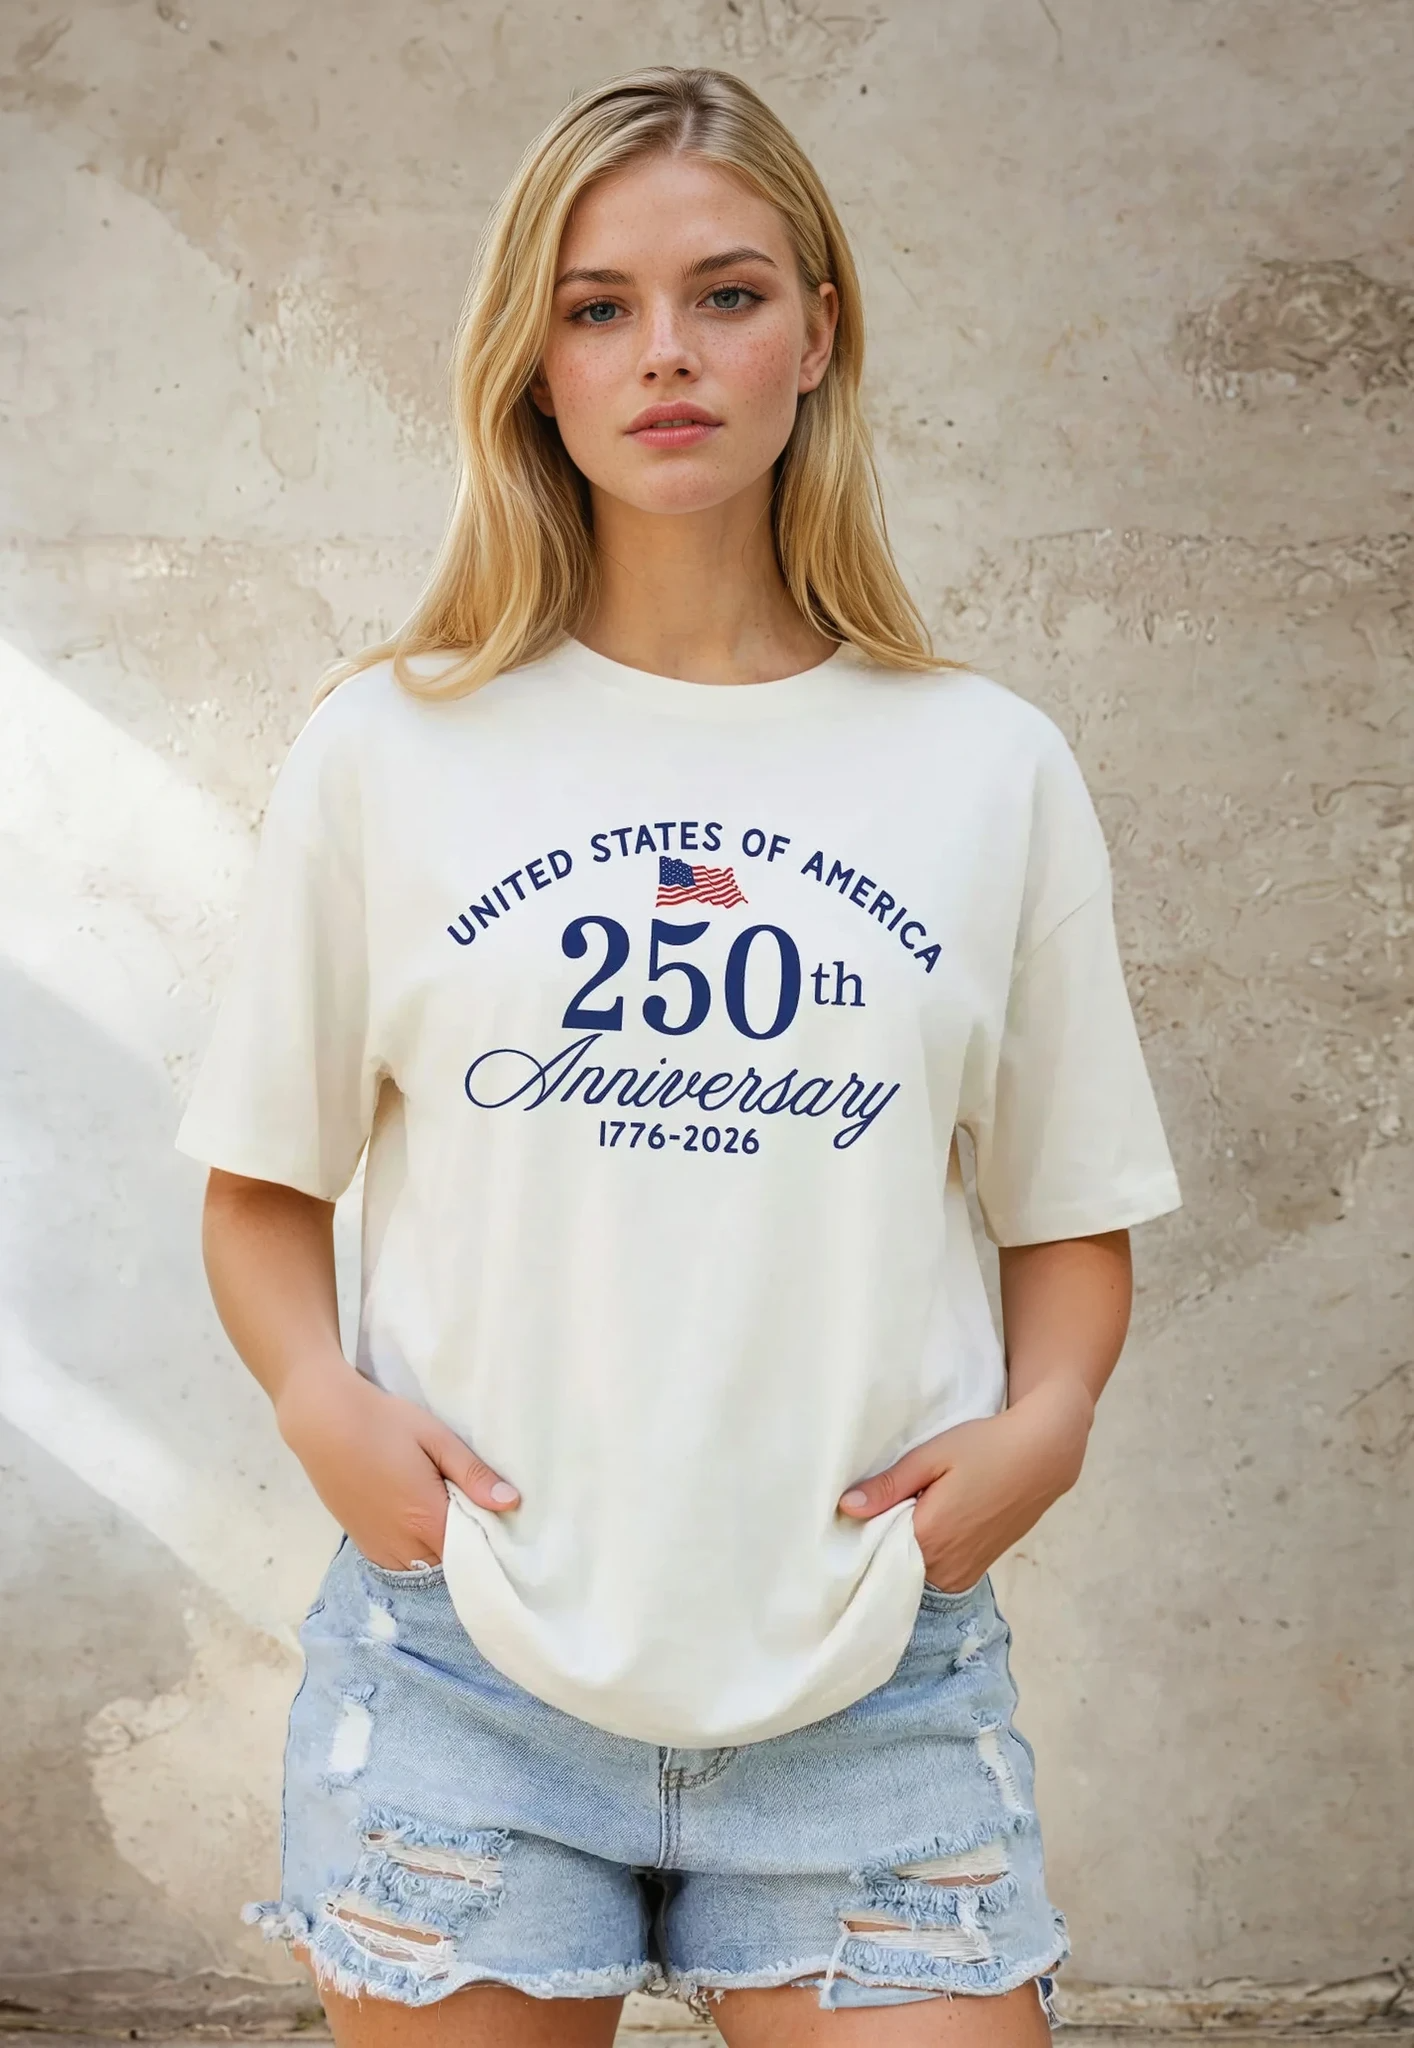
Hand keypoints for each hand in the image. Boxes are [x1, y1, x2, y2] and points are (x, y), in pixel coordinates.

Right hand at [276, 1362, 517, 1571]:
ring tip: (449, 1514)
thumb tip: (511, 1503)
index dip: (491, 1542)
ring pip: (425, 1566)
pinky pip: (401, 1562)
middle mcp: (402, 1544)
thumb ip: (472, 1473)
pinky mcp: (362, 1543)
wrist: (323, 1421)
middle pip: (450, 1563)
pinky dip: (417, 1551)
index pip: (473, 1554)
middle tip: (477, 1512)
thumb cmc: (383, 1422)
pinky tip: (421, 1521)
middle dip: (468, 1546)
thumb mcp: (435, 1438)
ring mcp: (379, 1547)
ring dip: (441, 1550)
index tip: (504, 1523)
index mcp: (426, 1518)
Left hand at [837, 1377, 1094, 1591]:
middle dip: (881, 1542)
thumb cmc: (986, 1448)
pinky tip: (926, 1525)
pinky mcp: (976, 1572)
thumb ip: (890, 1484)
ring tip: (904, 1514)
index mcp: (929, 1537)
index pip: (874, 1553)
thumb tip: (847, 1506)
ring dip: (905, 1551)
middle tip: (879, 1508)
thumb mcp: (932, 1456)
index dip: (861, 1534)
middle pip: (893, 1565)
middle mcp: (945, 1567)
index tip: (852, 1516)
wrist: (1043, 1457)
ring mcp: (963, 1574)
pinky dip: (926, 1556)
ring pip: (915, 1573)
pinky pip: (936, 1574)